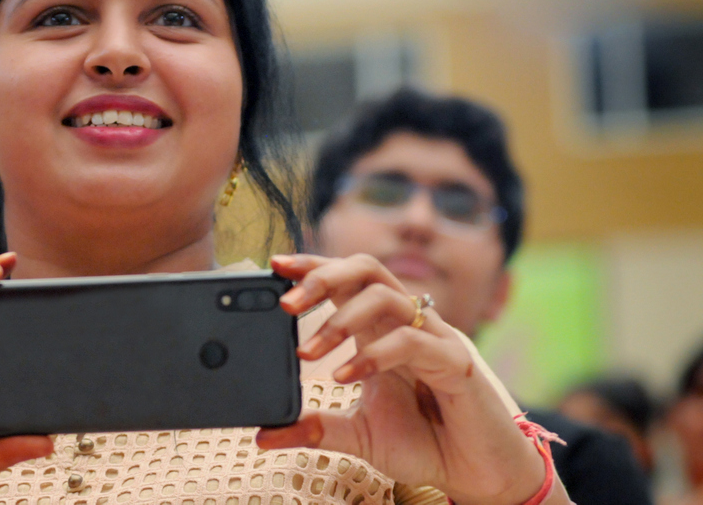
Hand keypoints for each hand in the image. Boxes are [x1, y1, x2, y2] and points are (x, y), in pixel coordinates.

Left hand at [257, 254, 561, 504]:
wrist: (475, 475)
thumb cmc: (424, 443)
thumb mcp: (358, 435)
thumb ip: (315, 428)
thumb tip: (265, 435)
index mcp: (380, 330)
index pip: (346, 280)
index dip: (313, 267)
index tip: (276, 266)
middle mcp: (406, 324)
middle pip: (365, 269)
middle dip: (322, 277)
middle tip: (286, 305)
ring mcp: (433, 338)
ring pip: (386, 296)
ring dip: (340, 319)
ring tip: (309, 352)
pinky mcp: (455, 362)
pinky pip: (412, 342)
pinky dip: (374, 355)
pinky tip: (346, 376)